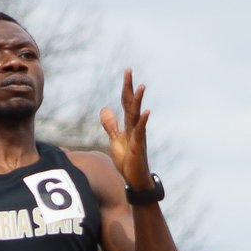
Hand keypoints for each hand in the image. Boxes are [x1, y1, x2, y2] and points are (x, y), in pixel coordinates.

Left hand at [99, 68, 151, 189]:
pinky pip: (140, 132)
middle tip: (128, 71)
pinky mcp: (138, 147)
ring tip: (141, 87)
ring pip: (137, 115)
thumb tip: (104, 108)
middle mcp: (135, 127)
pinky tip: (146, 112)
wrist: (134, 180)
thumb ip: (111, 125)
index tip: (127, 71)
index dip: (126, 88)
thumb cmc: (127, 161)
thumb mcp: (115, 140)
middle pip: (131, 104)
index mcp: (129, 125)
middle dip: (129, 88)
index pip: (126, 103)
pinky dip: (143, 121)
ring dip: (139, 101)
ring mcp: (138, 136)